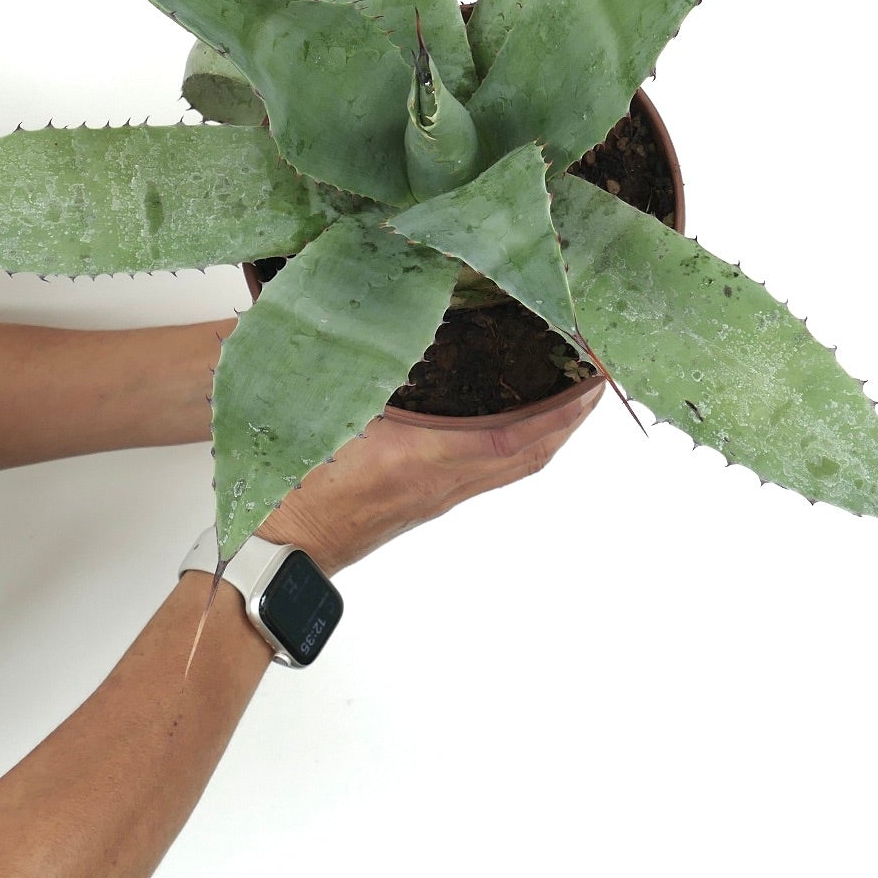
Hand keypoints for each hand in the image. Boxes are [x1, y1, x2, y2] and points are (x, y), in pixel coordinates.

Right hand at [255, 383, 602, 573]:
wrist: (280, 553)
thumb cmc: (297, 490)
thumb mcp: (324, 414)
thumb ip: (352, 370)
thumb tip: (353, 325)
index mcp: (428, 458)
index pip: (517, 434)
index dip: (562, 409)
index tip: (593, 378)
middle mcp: (445, 481)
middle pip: (532, 453)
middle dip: (572, 416)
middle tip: (597, 376)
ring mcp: (439, 494)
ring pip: (515, 465)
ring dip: (551, 431)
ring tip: (570, 394)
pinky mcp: (427, 498)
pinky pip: (493, 471)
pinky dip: (520, 443)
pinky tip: (515, 421)